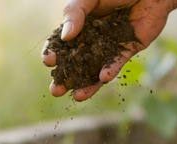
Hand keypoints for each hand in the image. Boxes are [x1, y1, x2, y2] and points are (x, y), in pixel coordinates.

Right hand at [42, 0, 175, 100]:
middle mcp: (92, 38)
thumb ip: (75, 14)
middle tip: (55, 91)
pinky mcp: (127, 49)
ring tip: (77, 97)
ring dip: (86, 84)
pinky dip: (110, 70)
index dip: (54, 53)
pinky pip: (117, 63)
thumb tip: (65, 36)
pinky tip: (102, 78)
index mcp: (80, 25)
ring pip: (95, 68)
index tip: (48, 61)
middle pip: (76, 62)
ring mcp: (109, 45)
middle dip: (65, 78)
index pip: (62, 43)